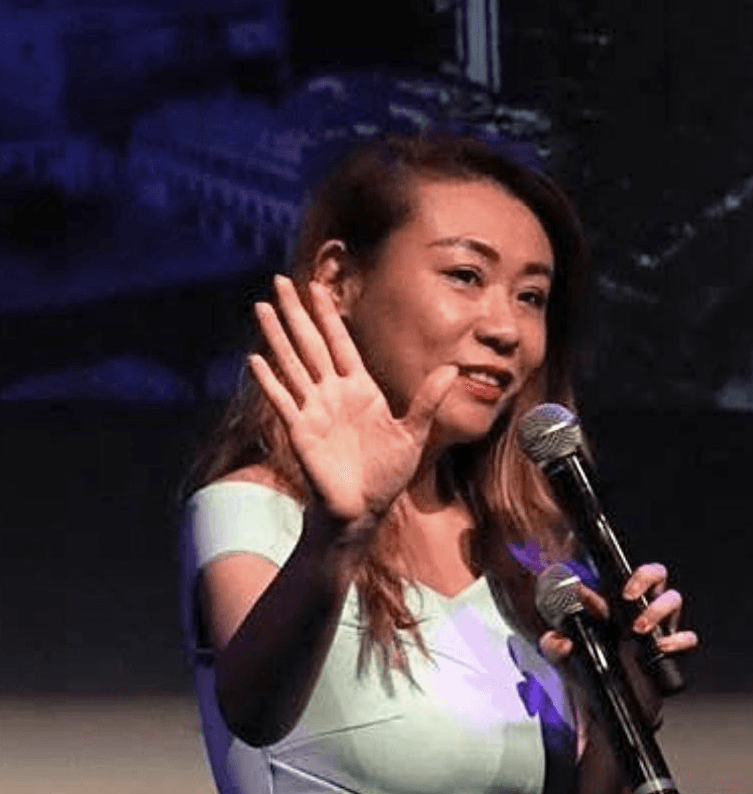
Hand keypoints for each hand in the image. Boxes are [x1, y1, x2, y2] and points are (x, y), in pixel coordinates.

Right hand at [249, 275, 460, 532]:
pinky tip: (254, 359)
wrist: (364, 508)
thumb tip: (452, 369)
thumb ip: (427, 400)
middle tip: (279, 281)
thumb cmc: (387, 475)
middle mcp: (332, 393)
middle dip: (296, 312)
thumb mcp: (414, 434)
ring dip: (276, 335)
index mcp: (359, 389)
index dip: (328, 314)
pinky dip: (269, 380)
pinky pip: (283, 400)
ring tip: (260, 307)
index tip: (318, 285)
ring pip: (291, 363)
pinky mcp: (300, 430)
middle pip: (310, 343)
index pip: (340, 342)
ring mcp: (314, 410)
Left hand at [537, 563, 698, 724]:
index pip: (611, 580)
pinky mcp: (671, 650)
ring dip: (657, 609)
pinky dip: (679, 640)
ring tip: (639, 628)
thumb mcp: (565, 661)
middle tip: (627, 596)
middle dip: (644, 577)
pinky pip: (688, 637)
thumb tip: (561, 641)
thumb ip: (554, 648)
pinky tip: (662, 647)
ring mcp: (657, 628)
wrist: (609, 706)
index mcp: (611, 607)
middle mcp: (637, 611)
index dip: (601, 579)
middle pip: (654, 575)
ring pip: (673, 598)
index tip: (582, 591)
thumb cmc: (589, 674)